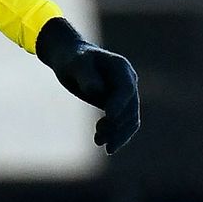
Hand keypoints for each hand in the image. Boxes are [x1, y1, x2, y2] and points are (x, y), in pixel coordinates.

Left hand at [36, 18, 140, 155]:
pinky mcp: (119, 105)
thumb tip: (96, 90)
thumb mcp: (76, 64)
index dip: (119, 104)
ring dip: (117, 134)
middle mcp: (128, 81)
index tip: (109, 117)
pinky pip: (123, 123)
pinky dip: (116, 134)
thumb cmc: (72, 59)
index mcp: (120, 68)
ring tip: (98, 141)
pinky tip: (101, 142)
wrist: (71, 59)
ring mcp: (125, 94)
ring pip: (130, 120)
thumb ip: (86, 75)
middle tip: (98, 138)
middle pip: (131, 108)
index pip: (126, 89)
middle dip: (117, 125)